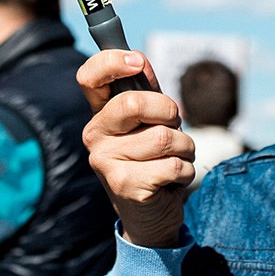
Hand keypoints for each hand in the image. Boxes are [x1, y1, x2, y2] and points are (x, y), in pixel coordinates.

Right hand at [78, 50, 194, 248]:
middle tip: (173, 127)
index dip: (111, 61)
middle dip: (169, 113)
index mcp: (100, 115)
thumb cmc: (152, 161)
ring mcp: (106, 163)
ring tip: (176, 159)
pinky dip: (185, 170)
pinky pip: (172, 164)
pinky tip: (174, 180)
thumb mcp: (149, 122)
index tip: (137, 61)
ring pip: (163, 137)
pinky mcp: (125, 186)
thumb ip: (145, 90)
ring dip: (184, 147)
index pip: (89, 77)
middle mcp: (94, 136)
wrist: (151, 217)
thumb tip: (139, 58)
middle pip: (133, 102)